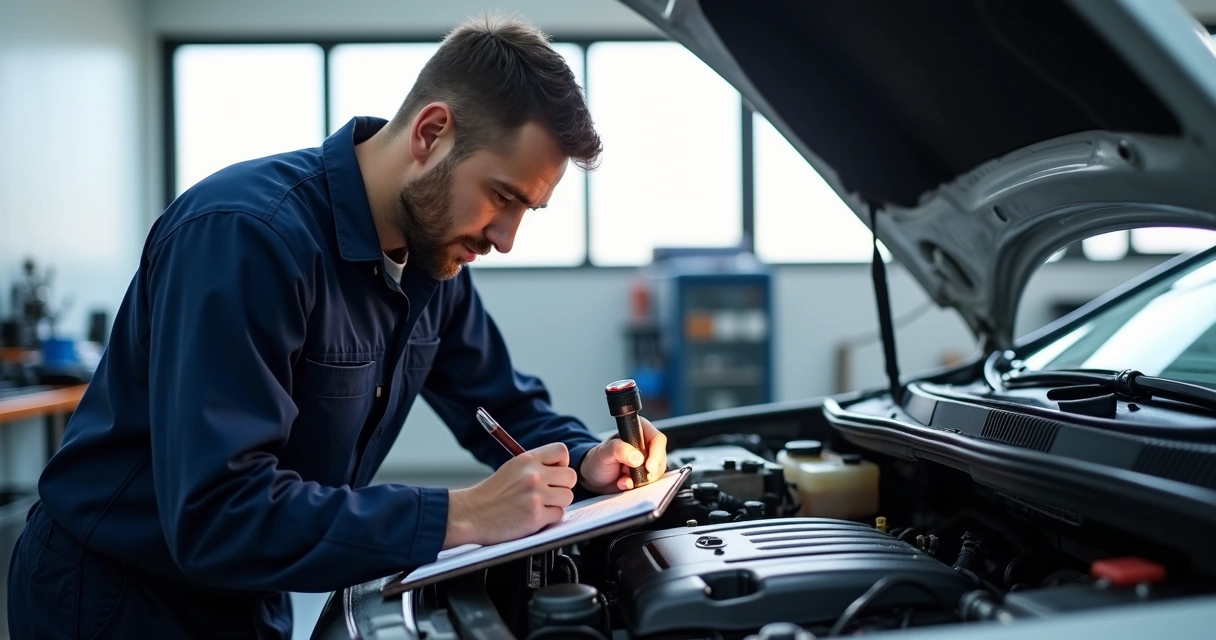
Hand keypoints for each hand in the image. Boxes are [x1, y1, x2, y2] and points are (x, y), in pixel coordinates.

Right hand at [443, 442, 576, 548]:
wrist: (472, 514)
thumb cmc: (491, 494)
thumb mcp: (512, 468)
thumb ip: (535, 465)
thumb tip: (562, 467)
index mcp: (527, 459)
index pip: (561, 451)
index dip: (562, 463)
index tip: (554, 472)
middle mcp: (533, 475)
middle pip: (570, 476)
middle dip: (562, 486)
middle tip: (549, 493)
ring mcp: (535, 496)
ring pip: (568, 497)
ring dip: (557, 503)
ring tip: (539, 505)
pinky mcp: (536, 517)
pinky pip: (558, 515)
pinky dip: (549, 518)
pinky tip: (533, 516)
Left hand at [579, 416, 667, 493]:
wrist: (592, 477)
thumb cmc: (597, 460)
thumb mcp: (604, 452)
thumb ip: (619, 450)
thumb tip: (637, 458)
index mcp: (638, 431)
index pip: (657, 439)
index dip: (656, 454)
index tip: (649, 467)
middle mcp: (645, 444)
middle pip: (661, 457)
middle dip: (650, 471)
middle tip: (638, 478)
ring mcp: (647, 460)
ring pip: (658, 472)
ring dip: (642, 480)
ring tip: (624, 480)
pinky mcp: (645, 475)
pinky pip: (652, 482)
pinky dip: (639, 486)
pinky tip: (625, 484)